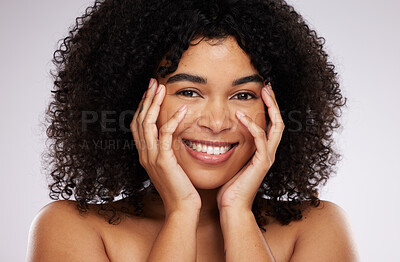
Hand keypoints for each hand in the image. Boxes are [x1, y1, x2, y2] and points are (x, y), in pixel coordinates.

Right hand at [130, 79, 200, 215]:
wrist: (181, 207)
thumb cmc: (179, 187)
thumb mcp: (170, 166)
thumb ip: (166, 150)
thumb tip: (171, 136)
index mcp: (145, 154)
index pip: (138, 125)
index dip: (143, 107)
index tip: (151, 92)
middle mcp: (145, 154)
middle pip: (140, 120)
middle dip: (146, 99)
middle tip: (154, 83)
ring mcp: (152, 157)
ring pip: (148, 124)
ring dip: (154, 104)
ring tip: (162, 88)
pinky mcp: (164, 160)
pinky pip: (165, 135)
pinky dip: (172, 120)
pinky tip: (182, 110)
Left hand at [216, 83, 284, 211]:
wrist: (232, 206)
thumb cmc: (229, 186)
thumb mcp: (232, 162)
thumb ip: (233, 148)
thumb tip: (221, 134)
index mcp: (262, 151)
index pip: (270, 124)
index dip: (268, 108)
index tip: (261, 92)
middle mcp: (269, 152)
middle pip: (278, 122)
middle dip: (273, 103)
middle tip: (266, 86)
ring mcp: (267, 158)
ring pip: (275, 127)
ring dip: (269, 108)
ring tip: (261, 92)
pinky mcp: (261, 163)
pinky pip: (260, 140)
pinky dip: (252, 127)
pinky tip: (241, 117)